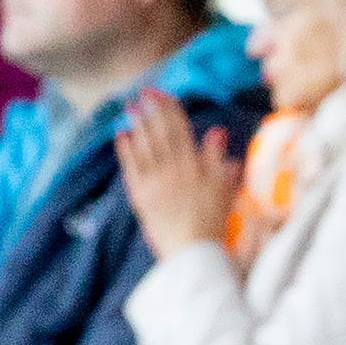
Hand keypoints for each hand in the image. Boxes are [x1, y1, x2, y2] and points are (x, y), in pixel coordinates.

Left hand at [110, 92, 237, 263]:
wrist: (194, 252)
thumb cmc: (213, 223)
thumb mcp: (225, 190)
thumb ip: (219, 159)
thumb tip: (217, 131)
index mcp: (195, 168)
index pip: (181, 131)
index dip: (170, 110)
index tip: (162, 93)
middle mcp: (173, 170)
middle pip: (161, 134)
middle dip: (151, 111)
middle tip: (142, 92)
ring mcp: (155, 182)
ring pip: (145, 147)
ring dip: (137, 125)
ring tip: (130, 108)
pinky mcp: (141, 196)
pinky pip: (131, 168)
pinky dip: (126, 150)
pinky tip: (121, 136)